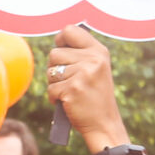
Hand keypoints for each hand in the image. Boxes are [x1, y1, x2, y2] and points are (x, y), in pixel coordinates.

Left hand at [43, 25, 124, 148]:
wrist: (104, 123)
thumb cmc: (95, 96)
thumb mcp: (96, 69)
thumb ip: (81, 53)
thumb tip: (58, 40)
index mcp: (99, 51)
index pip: (69, 30)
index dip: (60, 41)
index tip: (63, 52)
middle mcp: (93, 59)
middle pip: (54, 53)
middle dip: (55, 68)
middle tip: (69, 80)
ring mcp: (83, 74)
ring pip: (50, 71)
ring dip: (54, 83)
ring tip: (70, 91)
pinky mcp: (72, 89)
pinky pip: (50, 89)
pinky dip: (54, 98)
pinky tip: (68, 102)